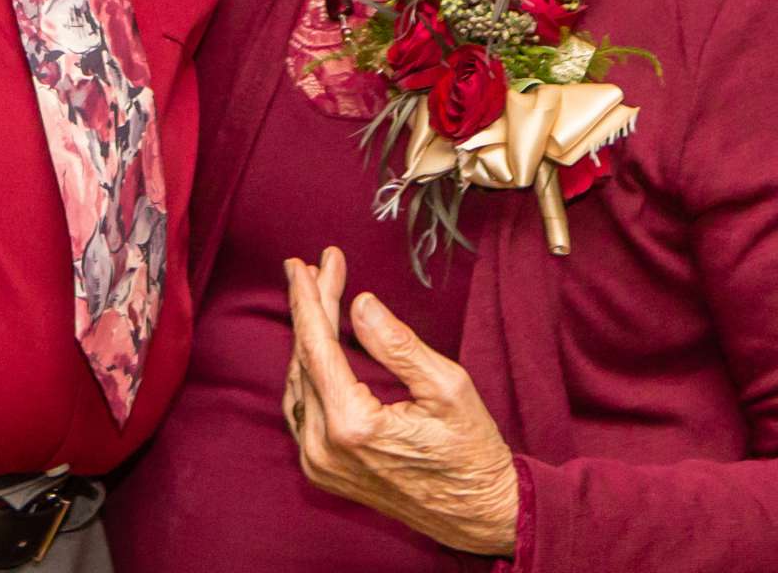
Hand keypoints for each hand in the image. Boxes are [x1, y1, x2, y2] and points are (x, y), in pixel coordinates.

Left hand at [284, 248, 519, 556]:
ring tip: (320, 292)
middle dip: (313, 307)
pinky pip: (302, 407)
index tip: (304, 263)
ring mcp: (319, 464)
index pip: (315, 347)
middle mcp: (324, 448)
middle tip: (321, 266)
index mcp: (352, 427)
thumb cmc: (471, 452)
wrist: (479, 515)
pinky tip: (318, 339)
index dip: (309, 298)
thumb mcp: (447, 387)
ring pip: (299, 381)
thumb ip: (399, 344)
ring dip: (308, 335)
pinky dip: (309, 367)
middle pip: (305, 359)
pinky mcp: (323, 471)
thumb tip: (360, 304)